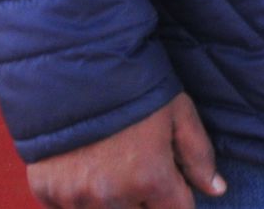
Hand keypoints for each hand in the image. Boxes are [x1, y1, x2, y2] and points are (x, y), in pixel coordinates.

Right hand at [27, 93, 222, 208]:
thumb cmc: (132, 87)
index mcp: (149, 179)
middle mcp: (111, 196)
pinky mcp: (45, 192)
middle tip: (140, 165)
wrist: (71, 69)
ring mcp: (74, 197)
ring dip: (113, 199)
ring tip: (112, 162)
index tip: (175, 181)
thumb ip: (198, 156)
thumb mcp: (178, 113)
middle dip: (146, 198)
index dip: (179, 196)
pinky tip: (85, 165)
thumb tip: (218, 190)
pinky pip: (68, 207)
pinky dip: (79, 195)